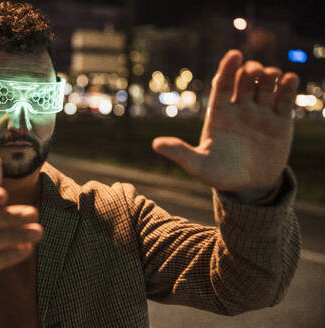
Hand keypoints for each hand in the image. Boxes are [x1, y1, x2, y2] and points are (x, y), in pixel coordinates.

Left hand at [152, 49, 298, 194]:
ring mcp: (261, 113)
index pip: (223, 85)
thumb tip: (155, 145)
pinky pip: (284, 100)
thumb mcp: (198, 165)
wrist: (247, 187)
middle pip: (245, 81)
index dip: (227, 69)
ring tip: (271, 75)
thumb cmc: (218, 174)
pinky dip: (287, 88)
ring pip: (265, 86)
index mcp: (219, 113)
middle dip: (249, 71)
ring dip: (269, 76)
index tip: (234, 55)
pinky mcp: (281, 122)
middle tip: (253, 71)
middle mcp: (240, 109)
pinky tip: (289, 80)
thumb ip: (180, 153)